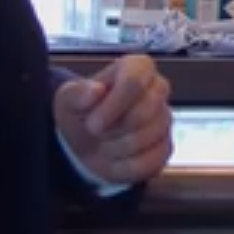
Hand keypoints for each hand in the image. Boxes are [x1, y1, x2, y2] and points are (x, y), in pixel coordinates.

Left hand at [54, 56, 172, 185]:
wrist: (85, 141)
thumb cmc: (81, 111)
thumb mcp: (68, 98)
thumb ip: (78, 92)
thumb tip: (95, 90)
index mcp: (137, 67)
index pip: (135, 81)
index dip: (113, 106)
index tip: (93, 122)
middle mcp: (158, 88)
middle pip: (144, 113)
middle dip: (113, 130)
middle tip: (95, 132)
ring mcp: (165, 119)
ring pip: (147, 139)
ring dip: (115, 148)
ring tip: (103, 143)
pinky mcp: (165, 147)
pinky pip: (150, 162)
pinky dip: (125, 166)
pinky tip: (114, 157)